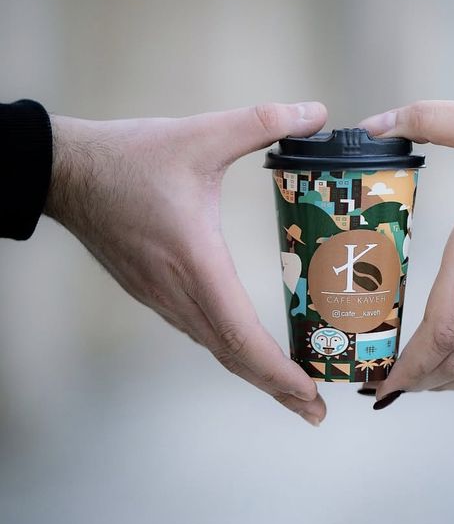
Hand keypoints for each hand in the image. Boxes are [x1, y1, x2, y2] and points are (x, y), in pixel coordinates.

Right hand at [45, 102, 327, 424]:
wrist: (66, 172)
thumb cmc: (130, 158)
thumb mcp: (201, 134)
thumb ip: (261, 122)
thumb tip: (316, 112)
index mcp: (195, 262)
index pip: (240, 334)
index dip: (278, 371)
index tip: (310, 394)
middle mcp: (178, 292)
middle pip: (232, 356)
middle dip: (276, 388)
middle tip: (315, 411)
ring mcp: (162, 296)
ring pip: (214, 347)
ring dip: (253, 372)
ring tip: (292, 388)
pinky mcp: (153, 290)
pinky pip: (198, 331)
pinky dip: (230, 349)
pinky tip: (247, 347)